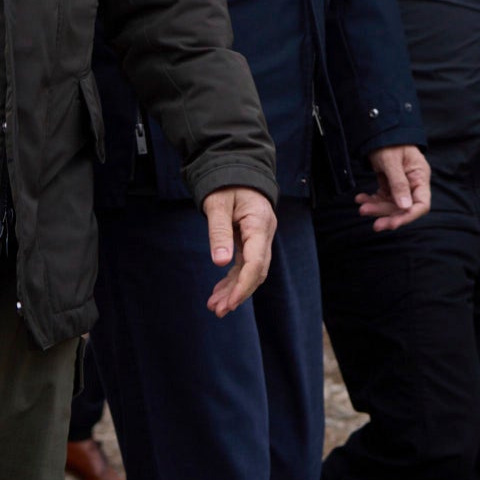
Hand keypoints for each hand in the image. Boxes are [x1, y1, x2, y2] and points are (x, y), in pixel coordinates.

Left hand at [203, 186, 275, 315]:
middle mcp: (264, 233)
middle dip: (239, 293)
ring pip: (251, 271)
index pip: (256, 261)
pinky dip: (233, 279)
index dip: (243, 285)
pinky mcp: (252, 240)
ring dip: (235, 290)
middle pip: (257, 271)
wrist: (237, 169)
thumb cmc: (227, 183)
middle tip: (218, 310)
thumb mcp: (218, 204)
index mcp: (259, 223)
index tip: (229, 303)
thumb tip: (220, 263)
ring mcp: (260, 238)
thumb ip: (219, 232)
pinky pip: (245, 264)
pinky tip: (219, 292)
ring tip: (215, 307)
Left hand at [353, 145, 431, 232]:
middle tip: (372, 221)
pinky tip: (361, 198)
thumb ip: (399, 183)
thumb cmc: (389, 141)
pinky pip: (382, 198)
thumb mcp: (392, 161)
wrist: (378, 129)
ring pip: (391, 205)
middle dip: (386, 214)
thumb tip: (405, 207)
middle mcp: (413, 183)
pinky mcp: (390, 184)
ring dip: (376, 207)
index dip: (408, 216)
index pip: (421, 204)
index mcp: (420, 176)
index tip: (393, 223)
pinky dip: (372, 200)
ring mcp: (401, 185)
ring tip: (361, 206)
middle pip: (403, 207)